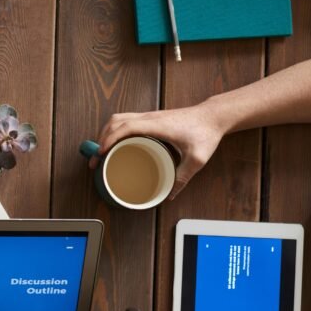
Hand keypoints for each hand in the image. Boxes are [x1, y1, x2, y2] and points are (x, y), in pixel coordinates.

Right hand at [94, 104, 225, 198]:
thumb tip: (169, 194)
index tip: (101, 153)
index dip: (110, 139)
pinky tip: (116, 143)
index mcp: (158, 126)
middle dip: (101, 138)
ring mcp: (150, 116)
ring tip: (101, 150)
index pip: (126, 127)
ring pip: (119, 118)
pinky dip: (116, 130)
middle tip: (96, 158)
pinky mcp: (152, 118)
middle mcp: (151, 118)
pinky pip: (127, 120)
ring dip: (106, 132)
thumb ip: (183, 178)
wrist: (214, 116)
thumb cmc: (206, 132)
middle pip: (116, 121)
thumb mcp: (197, 159)